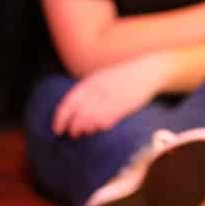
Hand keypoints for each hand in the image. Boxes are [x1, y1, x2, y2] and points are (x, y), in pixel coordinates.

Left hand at [51, 56, 168, 136]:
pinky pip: (105, 121)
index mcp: (90, 82)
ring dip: (85, 129)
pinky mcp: (123, 106)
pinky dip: (100, 127)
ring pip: (90, 120)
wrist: (146, 71)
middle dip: (72, 128)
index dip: (60, 119)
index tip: (57, 130)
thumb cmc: (122, 76)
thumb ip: (86, 92)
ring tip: (85, 133)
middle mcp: (98, 90)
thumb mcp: (100, 78)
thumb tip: (71, 111)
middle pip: (78, 115)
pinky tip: (100, 128)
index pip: (68, 103)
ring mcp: (110, 98)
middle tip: (73, 134)